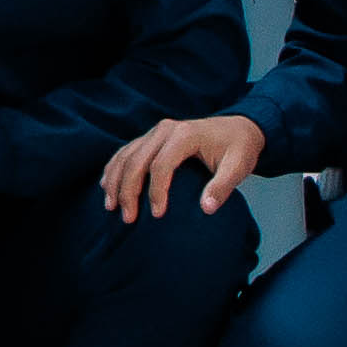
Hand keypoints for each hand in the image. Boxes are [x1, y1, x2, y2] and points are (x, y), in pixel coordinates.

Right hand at [97, 112, 267, 221]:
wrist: (239, 128)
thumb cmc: (239, 148)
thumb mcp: (239, 167)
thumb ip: (223, 186)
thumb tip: (206, 209)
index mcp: (185, 134)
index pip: (161, 165)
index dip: (156, 192)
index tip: (156, 215)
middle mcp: (165, 129)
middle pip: (136, 160)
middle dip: (128, 191)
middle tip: (127, 218)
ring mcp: (155, 131)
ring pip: (126, 155)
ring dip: (115, 181)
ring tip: (111, 207)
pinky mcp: (151, 137)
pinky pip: (125, 151)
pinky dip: (114, 169)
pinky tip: (107, 186)